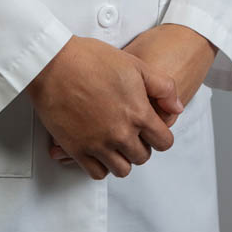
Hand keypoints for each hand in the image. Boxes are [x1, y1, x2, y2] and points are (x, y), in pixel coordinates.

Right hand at [47, 25, 217, 163]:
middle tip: (129, 132)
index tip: (150, 129)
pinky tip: (98, 150)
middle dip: (140, 146)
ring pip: (122, 169)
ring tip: (114, 142)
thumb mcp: (135, 64)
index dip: (159, 135)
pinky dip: (100, 165)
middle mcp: (121, 133)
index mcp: (138, 113)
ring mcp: (99, 144)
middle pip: (142, 157)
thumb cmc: (91, 58)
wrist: (54, 63)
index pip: (163, 142)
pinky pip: (96, 173)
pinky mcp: (77, 149)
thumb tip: (177, 107)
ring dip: (121, 158)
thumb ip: (162, 87)